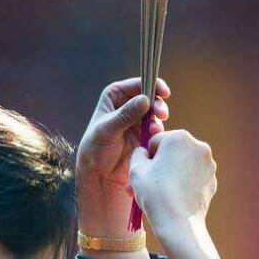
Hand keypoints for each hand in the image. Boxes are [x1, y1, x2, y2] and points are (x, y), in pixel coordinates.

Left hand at [76, 78, 169, 258]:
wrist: (98, 174)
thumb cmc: (95, 149)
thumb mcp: (108, 130)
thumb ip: (126, 115)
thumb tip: (145, 99)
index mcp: (115, 95)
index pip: (137, 84)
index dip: (152, 84)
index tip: (162, 92)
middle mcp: (127, 104)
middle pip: (150, 96)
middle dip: (158, 104)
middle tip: (162, 114)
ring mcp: (137, 119)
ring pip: (155, 113)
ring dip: (158, 120)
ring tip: (156, 131)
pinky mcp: (145, 134)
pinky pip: (157, 128)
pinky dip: (158, 132)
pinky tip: (154, 139)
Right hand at [129, 130, 223, 258]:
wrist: (179, 224)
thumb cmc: (155, 193)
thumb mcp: (136, 169)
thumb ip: (138, 153)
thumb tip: (144, 152)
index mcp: (180, 137)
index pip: (156, 141)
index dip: (147, 156)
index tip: (144, 171)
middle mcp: (199, 146)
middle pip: (171, 153)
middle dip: (159, 166)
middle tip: (146, 184)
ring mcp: (209, 165)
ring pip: (182, 166)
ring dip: (170, 175)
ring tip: (157, 194)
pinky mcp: (212, 181)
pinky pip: (193, 178)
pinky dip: (183, 184)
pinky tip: (173, 198)